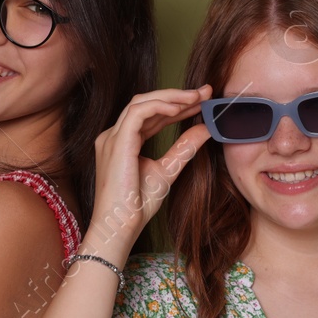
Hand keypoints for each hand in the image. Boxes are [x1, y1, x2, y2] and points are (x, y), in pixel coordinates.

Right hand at [86, 85, 213, 258]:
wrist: (120, 226)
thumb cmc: (137, 206)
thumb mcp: (168, 170)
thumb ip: (184, 149)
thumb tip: (205, 129)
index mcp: (123, 142)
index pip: (152, 115)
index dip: (177, 106)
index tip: (202, 102)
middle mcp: (114, 135)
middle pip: (147, 103)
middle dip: (177, 95)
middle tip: (205, 92)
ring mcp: (112, 137)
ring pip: (141, 102)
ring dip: (171, 97)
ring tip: (197, 97)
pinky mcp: (116, 142)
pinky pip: (138, 112)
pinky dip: (160, 106)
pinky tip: (180, 108)